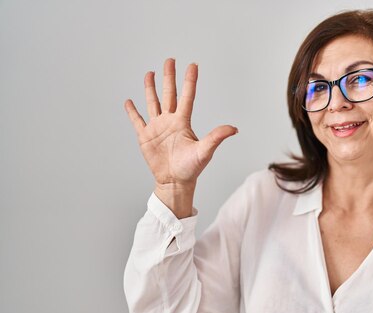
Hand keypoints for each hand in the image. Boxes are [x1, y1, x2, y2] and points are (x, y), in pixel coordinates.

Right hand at [124, 58, 237, 189]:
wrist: (175, 182)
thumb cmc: (191, 169)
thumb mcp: (205, 151)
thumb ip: (217, 137)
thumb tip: (234, 128)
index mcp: (183, 122)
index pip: (187, 97)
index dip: (189, 81)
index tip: (192, 65)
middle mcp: (170, 121)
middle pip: (169, 94)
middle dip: (169, 77)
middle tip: (170, 60)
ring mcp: (157, 128)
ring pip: (153, 103)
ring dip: (150, 89)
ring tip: (150, 74)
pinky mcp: (145, 137)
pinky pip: (137, 121)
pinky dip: (132, 111)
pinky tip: (129, 101)